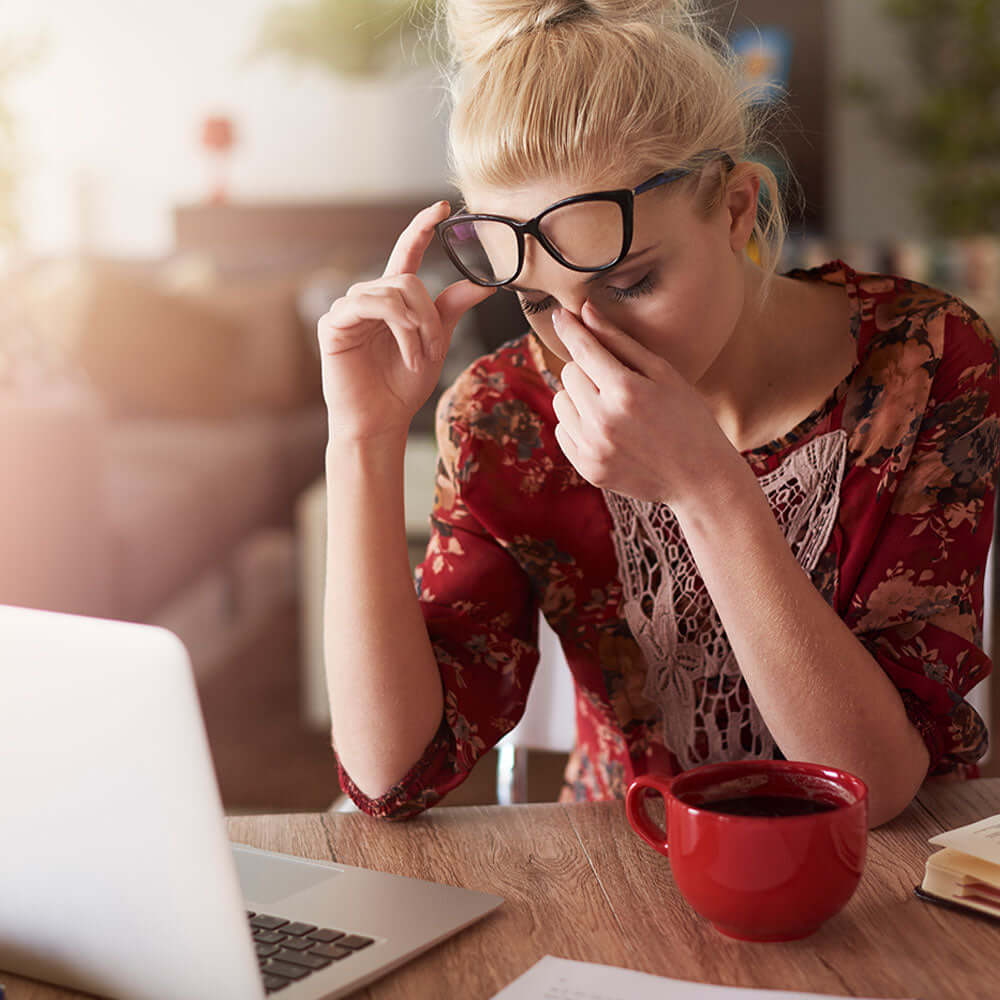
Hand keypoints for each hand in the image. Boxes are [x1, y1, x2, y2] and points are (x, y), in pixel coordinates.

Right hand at [318, 201, 495, 442]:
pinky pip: (371, 306)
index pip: (407, 252)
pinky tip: (406, 354)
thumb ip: (451, 310)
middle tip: (435, 349)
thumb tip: (483, 283)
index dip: (422, 228)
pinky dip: (399, 329)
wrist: (380, 421)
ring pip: (394, 292)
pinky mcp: (333, 323)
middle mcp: (369, 297)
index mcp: (393, 299)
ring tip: (419, 357)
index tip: (442, 206)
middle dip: (430, 316)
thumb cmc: (403, 386)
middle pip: (409, 280)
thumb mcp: (436, 343)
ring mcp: (348, 308)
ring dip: (417, 327)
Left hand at [550, 301, 741, 506]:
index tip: (561, 314)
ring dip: (579, 397)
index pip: (583, 348)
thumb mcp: (663, 373)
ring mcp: (592, 447)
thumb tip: (585, 311)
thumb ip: (620, 342)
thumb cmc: (688, 418)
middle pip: (569, 373)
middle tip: (616, 382)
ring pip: (560, 401)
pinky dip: (578, 424)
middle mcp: (603, 420)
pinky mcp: (587, 467)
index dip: (570, 328)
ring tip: (611, 407)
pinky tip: (607, 429)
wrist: (699, 478)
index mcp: (625, 390)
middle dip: (587, 370)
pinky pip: (562, 430)